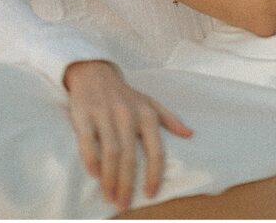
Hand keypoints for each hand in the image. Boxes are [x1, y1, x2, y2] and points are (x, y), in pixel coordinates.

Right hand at [63, 60, 191, 212]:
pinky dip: (91, 159)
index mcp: (147, 115)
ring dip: (109, 178)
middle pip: (130, 156)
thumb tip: (190, 134)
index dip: (154, 173)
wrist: (96, 73)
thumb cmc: (126, 94)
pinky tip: (93, 175)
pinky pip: (88, 141)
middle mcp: (128, 115)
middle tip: (124, 203)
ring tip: (109, 196)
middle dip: (127, 183)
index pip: (155, 149)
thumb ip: (170, 119)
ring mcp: (106, 115)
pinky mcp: (85, 115)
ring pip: (110, 152)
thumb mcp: (151, 103)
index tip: (150, 193)